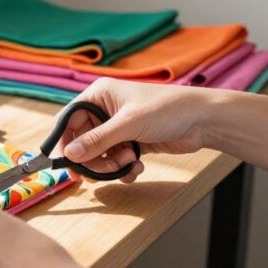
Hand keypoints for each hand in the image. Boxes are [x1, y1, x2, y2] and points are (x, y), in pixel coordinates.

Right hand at [58, 79, 214, 182]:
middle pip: (82, 141)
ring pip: (99, 154)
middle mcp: (105, 110)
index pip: (68, 120)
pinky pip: (115, 159)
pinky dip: (122, 167)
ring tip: (128, 163)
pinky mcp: (131, 142)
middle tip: (102, 171)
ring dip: (110, 164)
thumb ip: (97, 140)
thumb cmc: (167, 109)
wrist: (203, 120)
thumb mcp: (128, 124)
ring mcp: (118, 127)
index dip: (64, 142)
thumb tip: (69, 154)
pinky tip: (137, 166)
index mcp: (99, 95)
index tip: (64, 164)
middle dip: (93, 158)